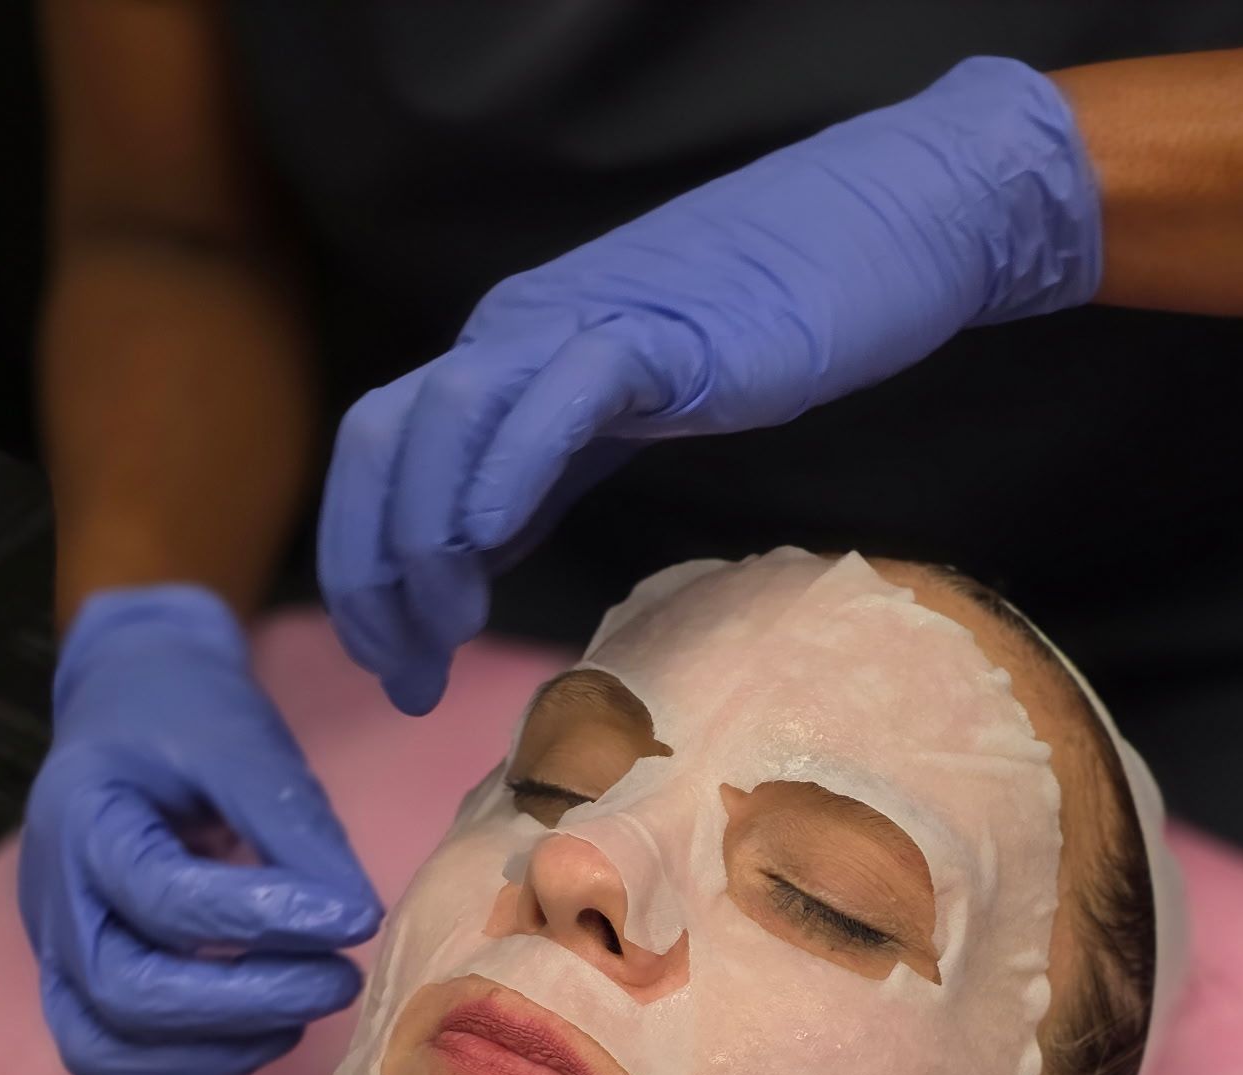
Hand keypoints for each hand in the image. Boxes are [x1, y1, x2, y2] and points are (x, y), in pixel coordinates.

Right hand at [19, 585, 382, 1074]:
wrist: (133, 710)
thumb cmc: (189, 723)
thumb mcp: (245, 745)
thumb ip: (294, 828)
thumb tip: (353, 918)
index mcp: (85, 821)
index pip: (162, 897)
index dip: (263, 920)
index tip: (351, 920)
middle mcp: (57, 901)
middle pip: (126, 993)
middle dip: (244, 1005)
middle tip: (338, 980)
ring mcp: (60, 955)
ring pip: (109, 1049)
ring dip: (217, 1053)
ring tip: (298, 1016)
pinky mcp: (84, 991)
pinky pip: (114, 1070)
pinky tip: (253, 1042)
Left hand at [320, 55, 1100, 713]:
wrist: (878, 233)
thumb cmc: (765, 331)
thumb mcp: (623, 418)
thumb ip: (543, 473)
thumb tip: (477, 553)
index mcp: (501, 360)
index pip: (382, 460)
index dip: (364, 569)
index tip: (399, 669)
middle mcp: (513, 337)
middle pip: (381, 444)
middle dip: (369, 572)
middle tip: (405, 673)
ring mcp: (578, 328)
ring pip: (446, 421)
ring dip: (426, 537)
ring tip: (453, 627)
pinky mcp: (656, 334)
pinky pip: (557, 395)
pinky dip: (510, 468)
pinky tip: (495, 543)